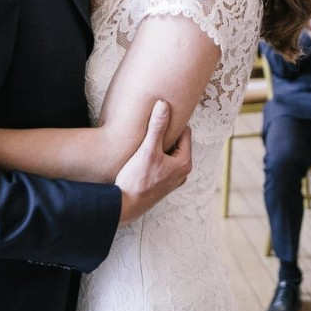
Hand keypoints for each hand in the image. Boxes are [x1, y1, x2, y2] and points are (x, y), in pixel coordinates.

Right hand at [116, 100, 191, 224]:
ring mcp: (172, 179)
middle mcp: (182, 172)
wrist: (125, 206)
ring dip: (159, 146)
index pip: (185, 132)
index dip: (172, 124)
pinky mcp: (162, 184)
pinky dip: (155, 156)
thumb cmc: (137, 179)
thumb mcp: (148, 149)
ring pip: (169, 153)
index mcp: (184, 163)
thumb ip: (157, 127)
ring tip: (146, 140)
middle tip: (151, 127)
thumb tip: (164, 105)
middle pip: (177, 143)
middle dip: (166, 134)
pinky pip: (162, 163)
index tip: (160, 117)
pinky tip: (142, 155)